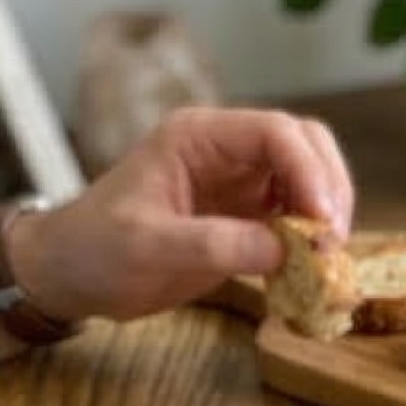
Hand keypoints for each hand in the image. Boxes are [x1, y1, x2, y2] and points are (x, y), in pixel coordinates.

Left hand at [10, 107, 355, 323]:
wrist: (71, 273)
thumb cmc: (96, 249)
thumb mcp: (147, 247)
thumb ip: (213, 245)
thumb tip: (283, 251)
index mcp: (196, 137)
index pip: (274, 132)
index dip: (308, 172)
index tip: (322, 224)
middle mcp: (225, 150)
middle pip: (304, 145)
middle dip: (328, 189)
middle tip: (333, 243)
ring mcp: (239, 182)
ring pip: (309, 179)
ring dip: (327, 215)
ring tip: (326, 260)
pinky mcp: (246, 216)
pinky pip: (297, 218)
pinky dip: (313, 241)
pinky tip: (312, 270)